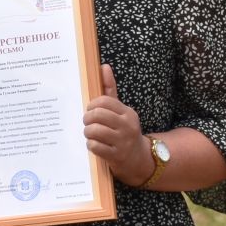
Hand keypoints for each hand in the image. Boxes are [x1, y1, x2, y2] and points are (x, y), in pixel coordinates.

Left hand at [84, 64, 150, 185]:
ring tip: (91, 134)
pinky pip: (94, 146)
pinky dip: (91, 145)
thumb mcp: (119, 110)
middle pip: (96, 115)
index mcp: (127, 113)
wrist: (138, 158)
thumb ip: (110, 90)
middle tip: (88, 123)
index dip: (91, 105)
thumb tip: (104, 66)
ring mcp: (123, 142)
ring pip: (93, 130)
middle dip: (87, 119)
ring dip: (87, 132)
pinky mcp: (117, 156)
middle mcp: (127, 126)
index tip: (90, 110)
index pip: (103, 101)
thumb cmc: (123, 130)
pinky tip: (95, 145)